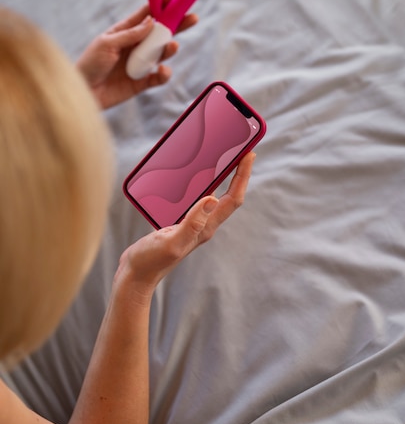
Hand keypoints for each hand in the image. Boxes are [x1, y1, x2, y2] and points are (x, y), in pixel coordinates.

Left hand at [77, 0, 197, 109]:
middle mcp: (136, 46)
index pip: (148, 14)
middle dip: (177, 24)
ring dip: (169, 49)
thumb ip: (130, 34)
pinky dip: (163, 74)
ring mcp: (140, 64)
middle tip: (192, 18)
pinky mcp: (142, 82)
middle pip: (161, 33)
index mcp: (125, 31)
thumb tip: (152, 21)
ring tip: (172, 46)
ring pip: (162, 54)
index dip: (163, 4)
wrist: (83, 93)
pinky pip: (158, 77)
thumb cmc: (90, 64)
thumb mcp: (107, 44)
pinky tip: (162, 71)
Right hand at [117, 152, 255, 296]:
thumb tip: (212, 199)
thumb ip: (192, 223)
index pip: (232, 198)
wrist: (136, 275)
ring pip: (212, 194)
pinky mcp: (180, 221)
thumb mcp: (172, 241)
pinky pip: (195, 197)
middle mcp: (203, 224)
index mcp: (206, 227)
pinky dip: (198, 182)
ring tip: (222, 154)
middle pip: (228, 194)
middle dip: (237, 172)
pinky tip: (190, 172)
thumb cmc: (151, 261)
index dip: (243, 175)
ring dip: (220, 175)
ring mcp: (192, 223)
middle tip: (241, 148)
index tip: (249, 154)